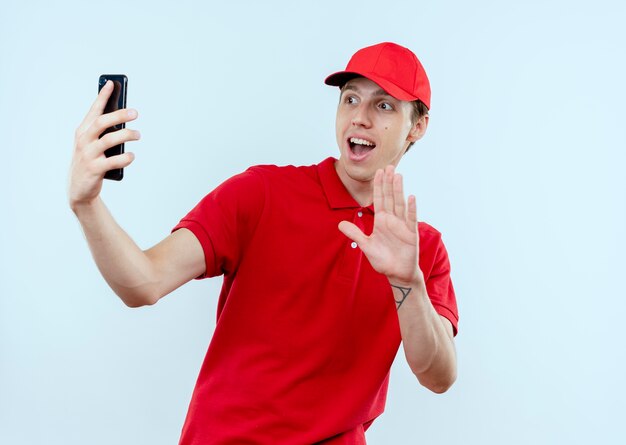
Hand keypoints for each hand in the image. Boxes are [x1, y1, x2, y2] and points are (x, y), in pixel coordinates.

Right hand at [68, 80, 140, 209]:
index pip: (94, 110)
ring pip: (110, 139)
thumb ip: (103, 133)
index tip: (112, 83)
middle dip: (120, 115)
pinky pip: (114, 161)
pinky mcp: (95, 169)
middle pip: (102, 122)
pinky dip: (126, 157)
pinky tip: (132, 155)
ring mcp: (88, 155)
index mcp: (83, 131)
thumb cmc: (90, 162)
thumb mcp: (92, 145)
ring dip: (127, 135)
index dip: (103, 96)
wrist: (79, 189)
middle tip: (135, 113)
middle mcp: (84, 140)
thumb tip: (124, 120)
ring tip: (138, 134)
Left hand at [338, 165, 422, 284]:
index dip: (379, 186)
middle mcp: (392, 220)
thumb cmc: (383, 259)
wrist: (397, 273)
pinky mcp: (411, 234)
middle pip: (390, 197)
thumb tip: (339, 224)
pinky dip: (411, 209)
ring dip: (399, 190)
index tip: (378, 172)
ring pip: (400, 204)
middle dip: (389, 182)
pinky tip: (411, 197)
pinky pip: (411, 219)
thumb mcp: (366, 245)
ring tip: (398, 176)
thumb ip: (355, 233)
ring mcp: (402, 226)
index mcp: (381, 221)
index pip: (379, 199)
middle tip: (389, 166)